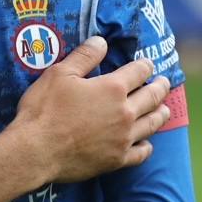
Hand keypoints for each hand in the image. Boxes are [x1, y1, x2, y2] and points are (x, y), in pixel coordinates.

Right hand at [7, 36, 172, 183]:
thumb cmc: (44, 109)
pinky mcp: (117, 160)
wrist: (36, 151)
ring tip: (165, 109)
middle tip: (165, 83)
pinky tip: (147, 143)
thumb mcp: (60, 73)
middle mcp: (125, 112)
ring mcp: (123, 138)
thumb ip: (84, 56)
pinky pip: (141, 153)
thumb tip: (102, 41)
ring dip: (161, 114)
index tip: (148, 64)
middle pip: (152, 97)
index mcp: (113, 88)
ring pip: (152, 124)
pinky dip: (147, 146)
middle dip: (160, 87)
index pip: (139, 72)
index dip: (145, 65)